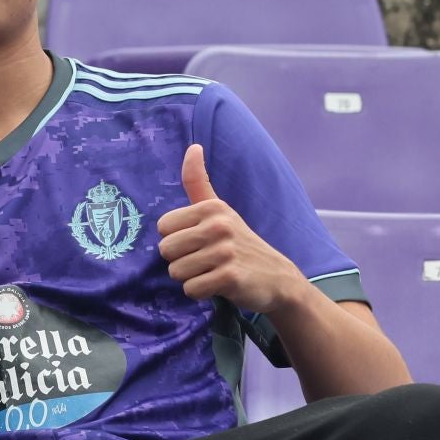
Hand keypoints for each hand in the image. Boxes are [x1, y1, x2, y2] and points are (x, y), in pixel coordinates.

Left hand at [156, 145, 305, 314]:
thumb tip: (193, 147)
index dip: (177, 239)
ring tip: (213, 271)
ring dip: (191, 277)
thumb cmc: (239, 242)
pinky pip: (191, 289)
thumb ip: (199, 182)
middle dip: (181, 260)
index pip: (163, 227)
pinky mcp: (230, 277)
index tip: (199, 242)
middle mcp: (218, 226)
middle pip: (165, 250)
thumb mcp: (219, 210)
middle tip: (206, 260)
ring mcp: (225, 252)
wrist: (277, 277)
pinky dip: (201, 293)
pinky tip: (220, 285)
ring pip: (176, 272)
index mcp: (211, 207)